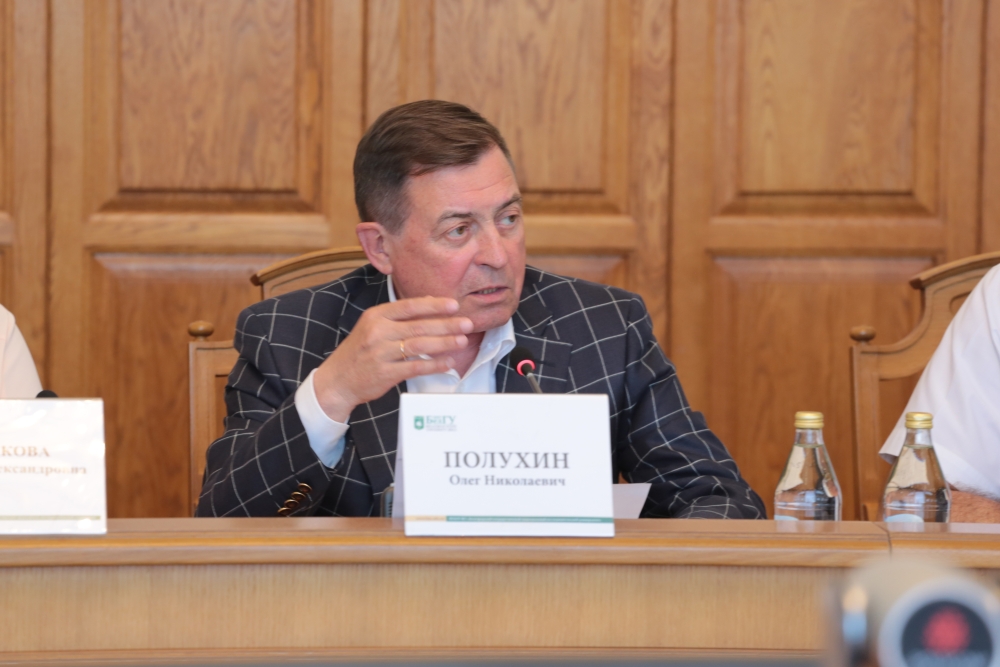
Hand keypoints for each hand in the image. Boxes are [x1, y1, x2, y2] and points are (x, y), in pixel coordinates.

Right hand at [312, 297, 472, 421]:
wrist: (337, 380)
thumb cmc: (360, 351)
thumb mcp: (373, 326)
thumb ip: (399, 316)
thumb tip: (431, 303)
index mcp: (375, 316)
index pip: (409, 306)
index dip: (434, 305)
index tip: (454, 305)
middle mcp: (377, 332)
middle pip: (419, 326)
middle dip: (446, 324)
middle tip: (467, 323)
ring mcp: (380, 354)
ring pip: (419, 346)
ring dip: (444, 343)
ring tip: (462, 341)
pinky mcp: (384, 374)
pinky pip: (414, 368)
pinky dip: (434, 365)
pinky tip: (448, 363)